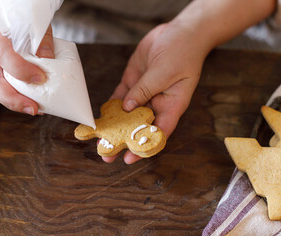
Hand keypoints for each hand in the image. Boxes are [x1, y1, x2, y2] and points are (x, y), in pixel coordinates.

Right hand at [0, 15, 54, 114]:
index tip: (41, 78)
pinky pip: (1, 86)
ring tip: (34, 109)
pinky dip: (15, 96)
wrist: (4, 11)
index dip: (21, 70)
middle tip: (34, 109)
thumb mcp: (32, 20)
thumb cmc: (19, 16)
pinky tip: (31, 102)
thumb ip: (41, 36)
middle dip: (13, 99)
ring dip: (14, 102)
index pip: (3, 55)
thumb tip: (48, 57)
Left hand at [105, 21, 211, 163]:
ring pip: (125, 114)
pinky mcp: (132, 81)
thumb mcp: (165, 72)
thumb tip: (126, 107)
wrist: (179, 32)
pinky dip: (110, 106)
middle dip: (122, 140)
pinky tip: (100, 117)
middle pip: (138, 127)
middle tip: (107, 154)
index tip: (130, 159)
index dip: (143, 147)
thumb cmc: (182, 52)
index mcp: (171, 106)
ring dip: (113, 126)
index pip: (157, 132)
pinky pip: (119, 96)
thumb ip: (145, 90)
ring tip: (98, 140)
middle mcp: (156, 103)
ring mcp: (143, 92)